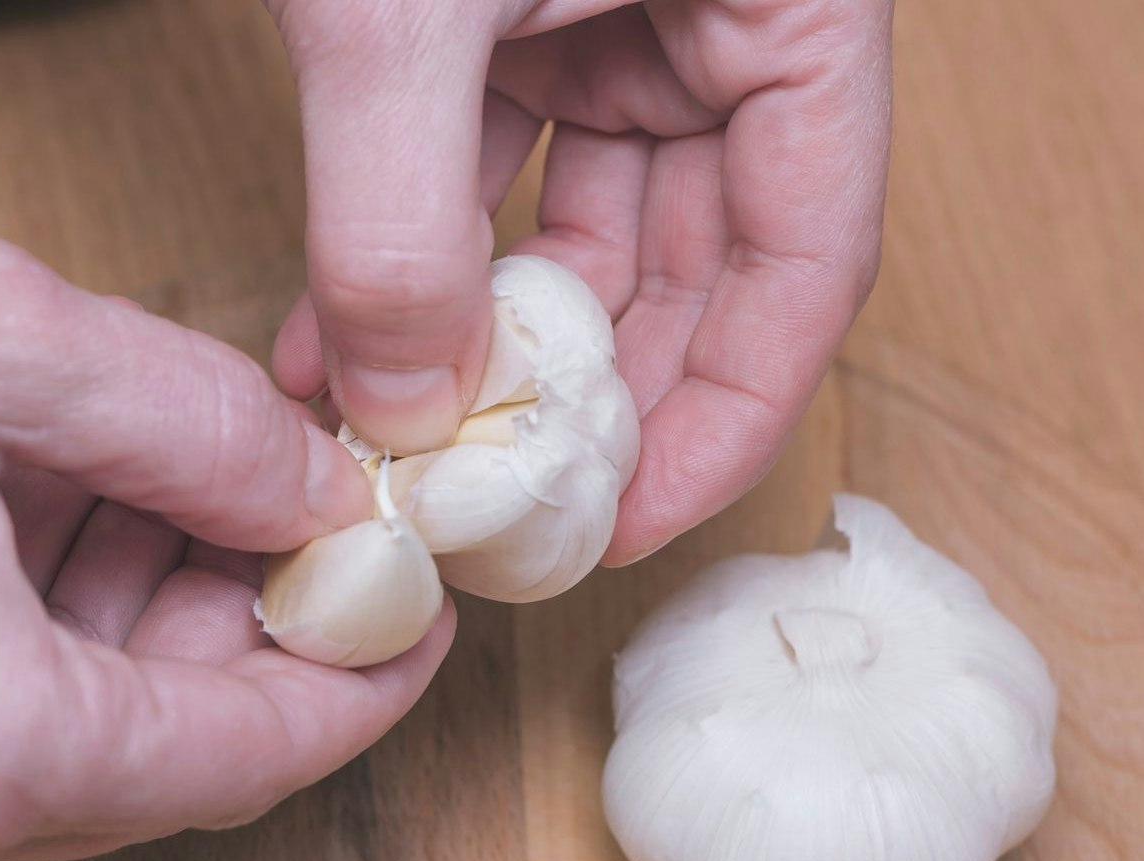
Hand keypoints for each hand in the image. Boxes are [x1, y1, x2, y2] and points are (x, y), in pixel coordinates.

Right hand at [0, 97, 451, 860]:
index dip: (365, 671)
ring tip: (178, 459)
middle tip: (311, 490)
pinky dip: (44, 621)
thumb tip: (324, 495)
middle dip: (253, 623)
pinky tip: (64, 491)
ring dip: (145, 611)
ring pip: (66, 739)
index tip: (427, 594)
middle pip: (159, 757)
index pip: (247, 752)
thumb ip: (204, 433)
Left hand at [266, 0, 891, 560]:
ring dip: (482, 346)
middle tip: (501, 516)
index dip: (725, 416)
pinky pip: (479, 168)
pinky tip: (335, 354)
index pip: (808, 259)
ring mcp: (617, 15)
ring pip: (580, 231)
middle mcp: (722, 22)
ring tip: (399, 452)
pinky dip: (410, 258)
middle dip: (588, 401)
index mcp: (792, 6)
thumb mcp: (402, 17)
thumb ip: (401, 217)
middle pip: (695, 266)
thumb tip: (406, 411)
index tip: (628, 526)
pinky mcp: (513, 15)